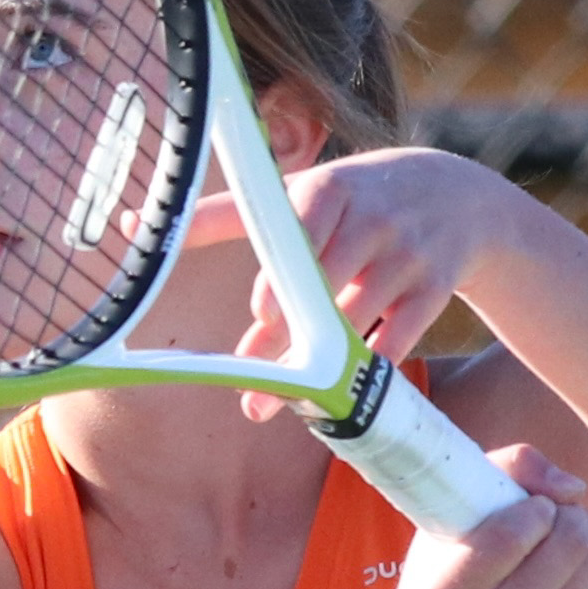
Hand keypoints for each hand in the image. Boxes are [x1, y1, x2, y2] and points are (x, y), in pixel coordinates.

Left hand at [236, 147, 500, 418]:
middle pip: (327, 283)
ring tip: (288, 399)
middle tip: (257, 386)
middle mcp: (374, 219)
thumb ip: (225, 214)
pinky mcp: (434, 291)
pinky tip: (340, 391)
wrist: (454, 197)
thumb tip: (133, 224)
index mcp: (331, 189)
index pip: (304, 230)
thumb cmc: (354, 198)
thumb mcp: (300, 192)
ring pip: (358, 318)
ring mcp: (408, 256)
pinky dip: (368, 367)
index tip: (262, 314)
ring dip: (323, 363)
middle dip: (292, 336)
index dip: (283, 275)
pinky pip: (398, 340)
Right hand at [368, 444, 587, 588]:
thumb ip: (504, 472)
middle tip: (557, 511)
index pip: (510, 537)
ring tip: (570, 527)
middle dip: (571, 515)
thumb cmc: (441, 575)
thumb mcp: (446, 521)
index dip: (536, 507)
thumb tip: (575, 489)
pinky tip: (586, 551)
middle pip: (566, 548)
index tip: (533, 504)